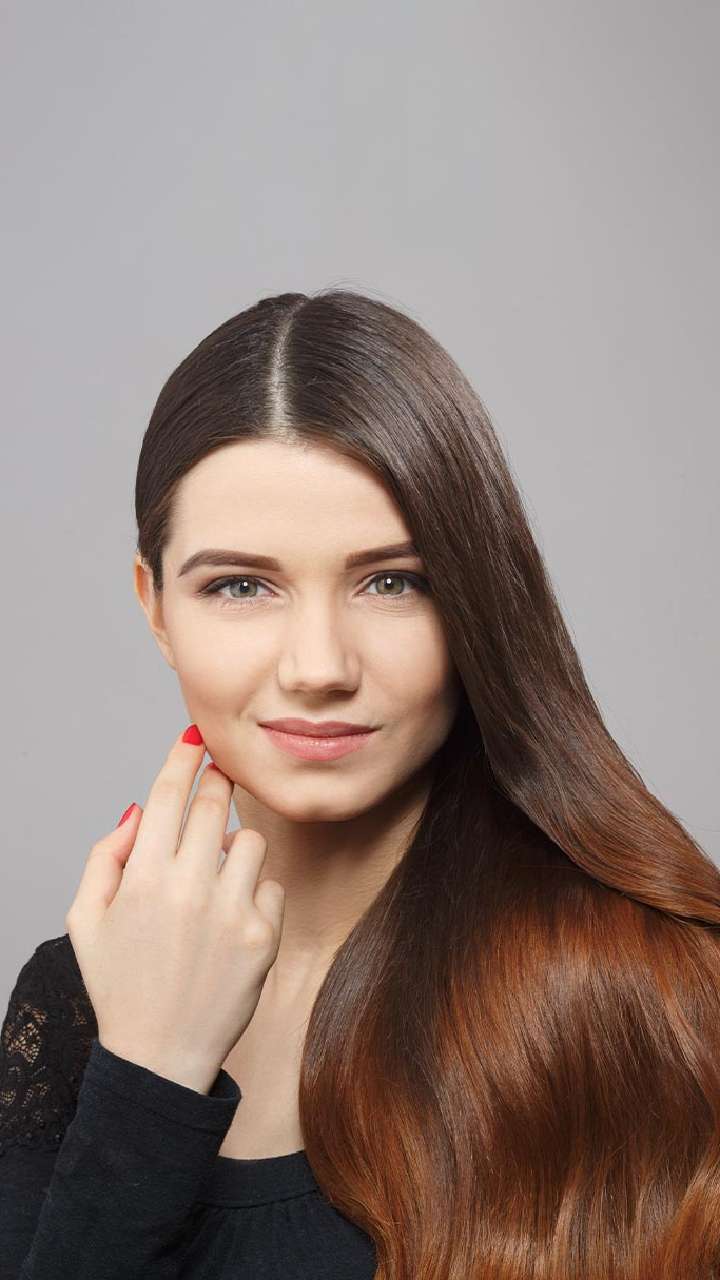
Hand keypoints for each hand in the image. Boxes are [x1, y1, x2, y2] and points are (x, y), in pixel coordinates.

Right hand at [65, 727, 285, 1093]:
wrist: (161, 1057)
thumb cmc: (120, 985)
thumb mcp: (86, 920)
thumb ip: (106, 857)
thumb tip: (140, 810)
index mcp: (142, 879)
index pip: (169, 793)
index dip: (184, 758)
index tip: (196, 739)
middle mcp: (189, 888)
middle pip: (214, 804)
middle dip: (217, 784)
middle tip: (217, 781)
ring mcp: (231, 913)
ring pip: (250, 842)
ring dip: (235, 847)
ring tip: (216, 875)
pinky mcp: (264, 938)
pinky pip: (272, 886)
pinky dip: (256, 894)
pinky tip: (233, 919)